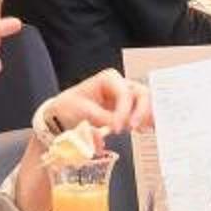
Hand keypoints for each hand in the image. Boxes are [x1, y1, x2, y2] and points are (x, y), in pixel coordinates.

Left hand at [33, 69, 148, 149]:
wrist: (63, 114)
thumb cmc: (70, 106)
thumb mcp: (82, 111)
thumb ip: (101, 118)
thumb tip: (118, 125)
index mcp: (109, 79)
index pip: (125, 94)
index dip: (124, 111)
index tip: (116, 128)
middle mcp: (121, 85)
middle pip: (142, 94)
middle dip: (141, 111)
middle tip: (133, 128)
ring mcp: (126, 97)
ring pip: (146, 103)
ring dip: (147, 116)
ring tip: (143, 130)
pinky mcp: (127, 110)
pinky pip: (142, 113)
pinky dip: (145, 121)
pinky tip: (144, 130)